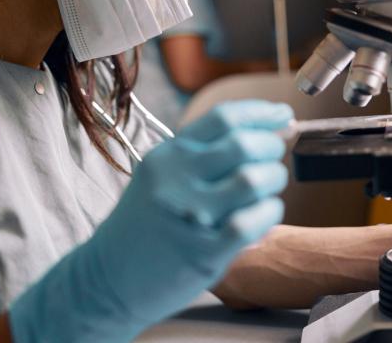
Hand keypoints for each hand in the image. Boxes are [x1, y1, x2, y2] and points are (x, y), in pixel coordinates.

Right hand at [10, 100, 292, 342]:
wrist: (107, 280)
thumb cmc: (146, 221)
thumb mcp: (161, 174)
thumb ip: (206, 153)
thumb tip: (267, 129)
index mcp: (169, 154)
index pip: (224, 117)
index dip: (262, 112)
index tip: (284, 114)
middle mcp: (177, 179)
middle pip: (244, 144)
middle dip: (272, 146)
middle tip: (273, 156)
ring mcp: (190, 216)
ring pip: (253, 180)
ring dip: (274, 178)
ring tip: (269, 186)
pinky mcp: (203, 252)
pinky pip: (253, 220)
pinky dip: (270, 211)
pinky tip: (265, 212)